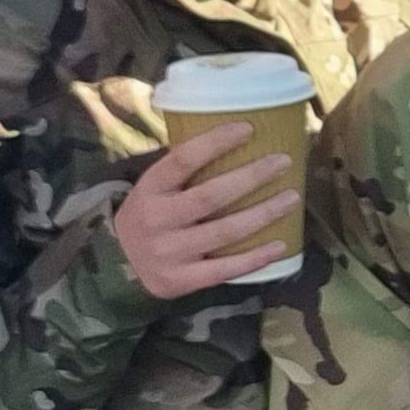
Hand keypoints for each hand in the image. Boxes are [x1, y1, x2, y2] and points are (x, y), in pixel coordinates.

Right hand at [111, 122, 300, 296]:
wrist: (119, 263)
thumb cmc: (151, 214)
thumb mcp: (154, 187)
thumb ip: (184, 170)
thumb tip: (238, 137)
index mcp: (150, 188)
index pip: (183, 159)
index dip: (215, 142)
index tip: (248, 128)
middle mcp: (157, 219)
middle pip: (211, 196)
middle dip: (252, 177)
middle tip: (283, 162)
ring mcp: (169, 253)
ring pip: (225, 232)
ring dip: (263, 214)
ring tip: (291, 199)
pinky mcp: (181, 280)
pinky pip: (225, 270)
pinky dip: (255, 258)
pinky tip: (280, 245)